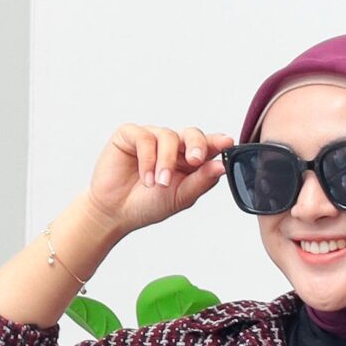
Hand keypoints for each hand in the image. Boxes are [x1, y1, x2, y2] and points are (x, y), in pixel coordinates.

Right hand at [87, 122, 233, 238]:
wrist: (117, 212)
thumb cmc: (149, 204)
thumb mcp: (181, 196)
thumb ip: (201, 181)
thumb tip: (221, 166)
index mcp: (189, 160)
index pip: (207, 147)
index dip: (218, 142)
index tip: (228, 142)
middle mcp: (172, 146)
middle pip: (192, 134)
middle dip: (196, 145)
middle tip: (195, 160)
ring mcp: (151, 138)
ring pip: (168, 136)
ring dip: (166, 162)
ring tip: (160, 183)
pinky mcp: (130, 135)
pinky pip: (144, 138)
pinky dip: (147, 160)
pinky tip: (146, 179)